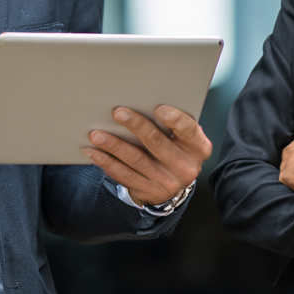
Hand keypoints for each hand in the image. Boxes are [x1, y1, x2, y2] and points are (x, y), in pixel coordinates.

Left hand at [81, 105, 211, 206]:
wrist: (174, 182)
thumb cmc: (176, 149)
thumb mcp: (183, 137)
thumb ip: (173, 123)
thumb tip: (143, 101)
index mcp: (198, 148)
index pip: (188, 130)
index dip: (175, 119)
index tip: (159, 108)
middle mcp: (185, 167)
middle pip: (157, 143)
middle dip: (136, 125)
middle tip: (117, 112)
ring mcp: (168, 183)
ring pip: (137, 160)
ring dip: (114, 145)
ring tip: (97, 134)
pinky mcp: (150, 192)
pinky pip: (125, 176)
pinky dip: (107, 162)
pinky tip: (95, 152)